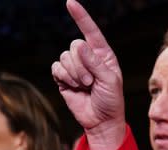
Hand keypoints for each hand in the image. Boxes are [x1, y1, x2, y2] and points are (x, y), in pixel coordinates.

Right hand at [51, 0, 124, 149]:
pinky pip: (56, 68)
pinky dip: (64, 78)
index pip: (92, 32)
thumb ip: (95, 63)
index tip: (70, 2)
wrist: (101, 121)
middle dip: (81, 65)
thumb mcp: (110, 81)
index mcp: (103, 55)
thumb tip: (80, 45)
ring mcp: (75, 67)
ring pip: (64, 57)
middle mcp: (88, 58)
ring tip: (85, 86)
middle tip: (91, 82)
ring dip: (74, 74)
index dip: (81, 17)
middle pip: (75, 46)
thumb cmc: (111, 101)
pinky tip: (73, 87)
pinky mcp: (63, 77)